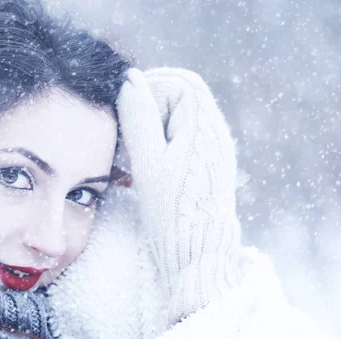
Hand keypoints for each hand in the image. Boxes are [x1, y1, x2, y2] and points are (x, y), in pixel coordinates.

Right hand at [116, 68, 244, 322]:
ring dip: (151, 130)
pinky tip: (141, 171)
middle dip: (149, 109)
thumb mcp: (148, 163)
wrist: (200, 257)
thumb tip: (130, 79)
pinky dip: (159, 147)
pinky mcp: (205, 169)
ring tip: (131, 156)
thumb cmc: (173, 214)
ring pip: (179, 121)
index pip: (181, 84)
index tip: (125, 111)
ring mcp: (212, 152)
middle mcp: (214, 135)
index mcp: (204, 127)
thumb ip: (139, 118)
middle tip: (126, 133)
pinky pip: (182, 142)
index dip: (151, 88)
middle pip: (182, 99)